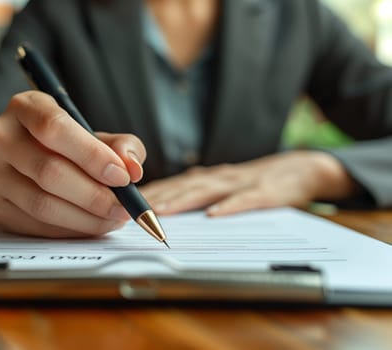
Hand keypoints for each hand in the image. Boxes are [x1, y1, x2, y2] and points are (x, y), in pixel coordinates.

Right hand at [0, 91, 145, 237]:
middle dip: (95, 195)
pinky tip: (92, 224)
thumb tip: (132, 169)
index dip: (92, 156)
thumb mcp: (93, 133)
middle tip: (123, 207)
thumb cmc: (65, 143)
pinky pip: (37, 226)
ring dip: (86, 218)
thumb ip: (120, 145)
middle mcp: (1, 137)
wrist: (25, 160)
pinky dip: (72, 230)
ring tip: (113, 218)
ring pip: (42, 204)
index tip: (122, 177)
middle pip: (49, 171)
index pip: (54, 128)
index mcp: (26, 107)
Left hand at [140, 151, 358, 215]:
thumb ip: (197, 191)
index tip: (124, 203)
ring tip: (160, 211)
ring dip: (183, 200)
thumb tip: (163, 202)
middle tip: (132, 209)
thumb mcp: (223, 184)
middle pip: (183, 186)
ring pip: (207, 191)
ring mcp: (241, 183)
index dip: (149, 193)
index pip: (173, 184)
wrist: (301, 169)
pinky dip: (229, 207)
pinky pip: (245, 200)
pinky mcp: (265, 192)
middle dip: (156, 197)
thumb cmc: (256, 180)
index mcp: (208, 177)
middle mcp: (219, 177)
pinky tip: (214, 215)